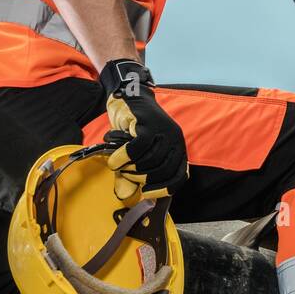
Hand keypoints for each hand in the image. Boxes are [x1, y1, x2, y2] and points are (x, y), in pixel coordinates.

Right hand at [98, 60, 187, 199]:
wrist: (129, 97)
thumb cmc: (133, 129)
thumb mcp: (135, 155)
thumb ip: (131, 175)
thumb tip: (124, 196)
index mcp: (178, 149)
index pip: (179, 177)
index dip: (164, 189)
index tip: (146, 194)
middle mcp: (176, 140)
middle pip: (163, 171)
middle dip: (141, 178)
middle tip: (125, 174)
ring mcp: (165, 131)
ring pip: (150, 161)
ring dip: (131, 168)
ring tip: (119, 164)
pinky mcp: (150, 123)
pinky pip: (138, 148)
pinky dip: (124, 157)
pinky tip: (115, 160)